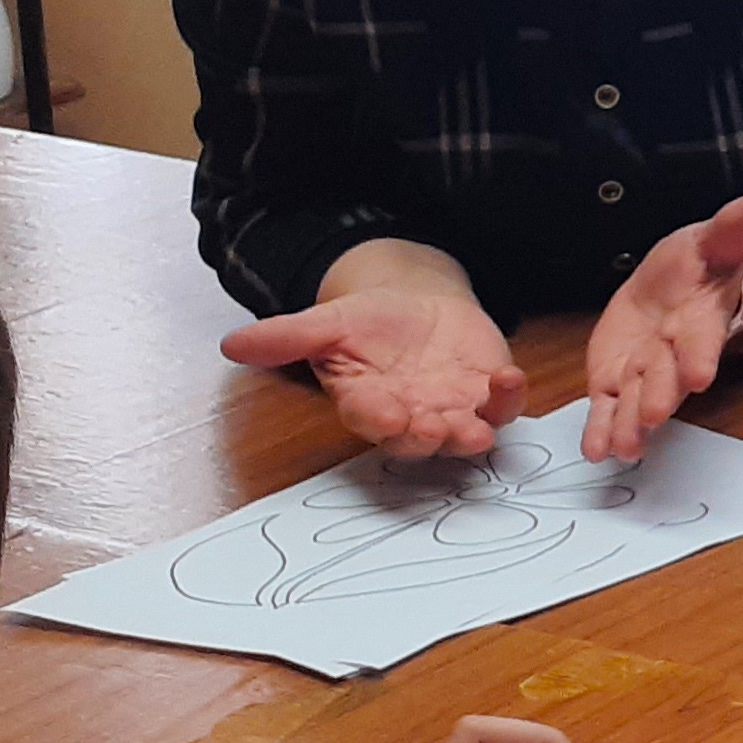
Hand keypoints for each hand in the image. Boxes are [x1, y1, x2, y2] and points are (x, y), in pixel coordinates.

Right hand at [220, 273, 524, 459]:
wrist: (417, 304)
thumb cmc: (368, 323)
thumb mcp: (326, 323)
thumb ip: (285, 336)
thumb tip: (233, 343)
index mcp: (367, 402)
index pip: (369, 418)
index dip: (379, 420)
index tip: (387, 417)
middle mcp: (410, 415)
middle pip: (418, 438)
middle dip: (427, 438)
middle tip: (435, 431)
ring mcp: (452, 408)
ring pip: (463, 432)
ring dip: (471, 433)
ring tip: (476, 429)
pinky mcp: (487, 393)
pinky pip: (503, 405)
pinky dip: (509, 397)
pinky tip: (509, 378)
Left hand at [583, 194, 742, 462]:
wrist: (674, 285)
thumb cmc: (698, 266)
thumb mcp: (714, 240)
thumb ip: (733, 226)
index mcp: (700, 320)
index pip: (702, 340)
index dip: (699, 357)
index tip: (699, 375)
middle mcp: (674, 354)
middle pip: (667, 377)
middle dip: (661, 396)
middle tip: (656, 414)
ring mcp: (644, 372)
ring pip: (637, 401)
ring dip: (630, 424)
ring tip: (622, 446)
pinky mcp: (616, 379)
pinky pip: (608, 407)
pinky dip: (602, 429)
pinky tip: (596, 451)